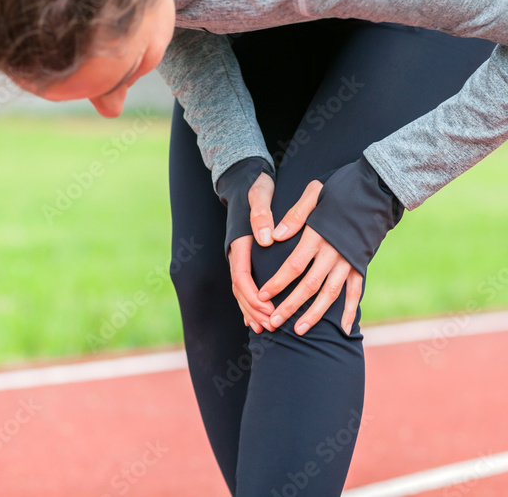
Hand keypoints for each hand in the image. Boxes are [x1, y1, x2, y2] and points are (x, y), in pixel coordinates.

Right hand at [228, 170, 276, 333]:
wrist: (244, 178)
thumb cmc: (257, 186)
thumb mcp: (260, 194)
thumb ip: (261, 214)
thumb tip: (264, 239)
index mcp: (240, 241)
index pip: (242, 276)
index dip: (253, 296)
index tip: (268, 309)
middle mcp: (236, 251)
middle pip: (240, 289)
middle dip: (254, 310)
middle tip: (271, 326)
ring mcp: (239, 255)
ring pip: (241, 290)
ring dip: (252, 310)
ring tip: (266, 328)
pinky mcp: (245, 256)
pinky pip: (245, 285)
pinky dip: (250, 302)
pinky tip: (257, 317)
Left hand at [256, 180, 363, 336]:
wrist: (375, 191)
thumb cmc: (341, 190)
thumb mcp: (315, 194)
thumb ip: (294, 216)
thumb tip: (275, 236)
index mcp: (318, 236)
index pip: (293, 266)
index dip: (277, 283)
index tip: (262, 296)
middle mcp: (333, 253)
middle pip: (309, 285)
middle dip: (290, 305)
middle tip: (273, 322)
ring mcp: (348, 261)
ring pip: (330, 294)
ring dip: (314, 314)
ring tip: (299, 330)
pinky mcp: (360, 264)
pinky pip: (355, 291)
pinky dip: (350, 310)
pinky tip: (343, 328)